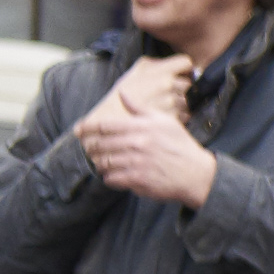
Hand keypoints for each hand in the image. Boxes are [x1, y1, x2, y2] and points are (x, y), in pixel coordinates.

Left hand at [78, 53, 215, 207]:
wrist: (196, 173)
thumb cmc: (180, 145)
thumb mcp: (164, 121)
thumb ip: (139, 109)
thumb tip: (122, 93)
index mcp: (141, 127)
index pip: (105, 126)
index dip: (87, 127)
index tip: (78, 129)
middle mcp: (137, 143)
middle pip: (100, 145)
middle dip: (91, 147)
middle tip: (89, 149)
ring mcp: (136, 163)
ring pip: (103, 162)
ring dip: (99, 163)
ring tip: (101, 162)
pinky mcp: (137, 180)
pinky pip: (111, 179)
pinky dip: (108, 177)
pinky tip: (112, 175)